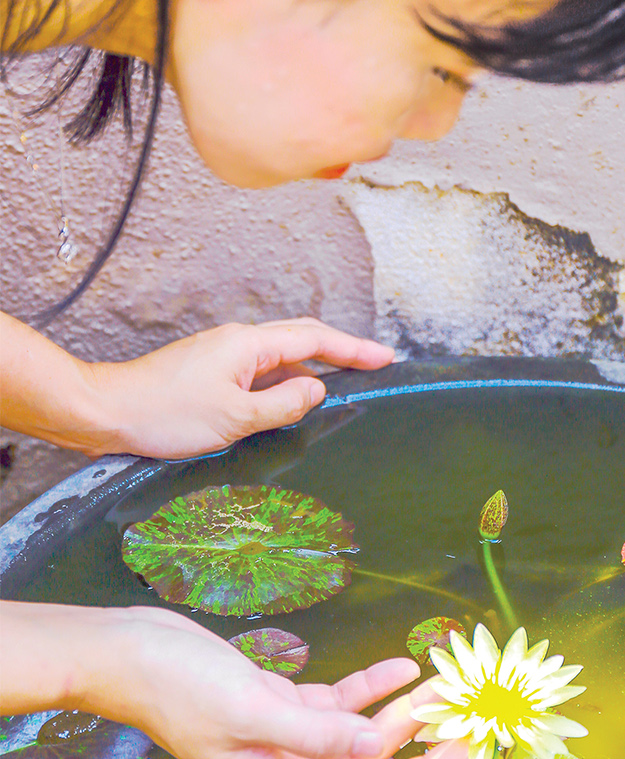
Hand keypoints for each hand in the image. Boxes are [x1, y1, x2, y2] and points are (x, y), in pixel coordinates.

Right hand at [7, 603, 465, 758]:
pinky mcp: (284, 702)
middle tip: (465, 732)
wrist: (131, 652)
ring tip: (447, 688)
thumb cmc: (179, 687)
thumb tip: (374, 746)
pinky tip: (404, 666)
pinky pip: (343, 705)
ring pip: (364, 741)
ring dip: (408, 718)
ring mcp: (289, 737)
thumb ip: (316, 731)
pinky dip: (375, 689)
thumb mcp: (252, 708)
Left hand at [82, 317, 393, 458]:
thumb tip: (316, 390)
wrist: (106, 412)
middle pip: (302, 340)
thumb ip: (284, 404)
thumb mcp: (235, 418)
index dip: (354, 349)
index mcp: (248, 345)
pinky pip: (261, 372)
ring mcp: (223, 356)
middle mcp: (237, 342)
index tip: (384, 357)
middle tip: (374, 365)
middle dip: (341, 352)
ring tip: (342, 389)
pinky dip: (285, 383)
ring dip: (312, 371)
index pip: (315, 340)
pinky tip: (292, 403)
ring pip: (281, 358)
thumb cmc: (163, 414)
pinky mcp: (211, 372)